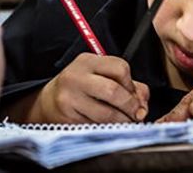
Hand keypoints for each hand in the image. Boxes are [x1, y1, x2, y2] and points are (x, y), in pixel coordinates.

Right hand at [30, 53, 149, 123]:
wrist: (50, 102)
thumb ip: (128, 85)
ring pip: (107, 114)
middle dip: (131, 106)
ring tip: (125, 122)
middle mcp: (76, 77)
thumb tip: (143, 104)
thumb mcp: (100, 75)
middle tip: (136, 114)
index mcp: (87, 61)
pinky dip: (109, 130)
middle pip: (114, 91)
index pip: (120, 68)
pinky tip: (109, 127)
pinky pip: (97, 127)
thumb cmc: (81, 87)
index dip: (132, 84)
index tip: (133, 94)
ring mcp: (70, 98)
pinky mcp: (68, 118)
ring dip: (123, 122)